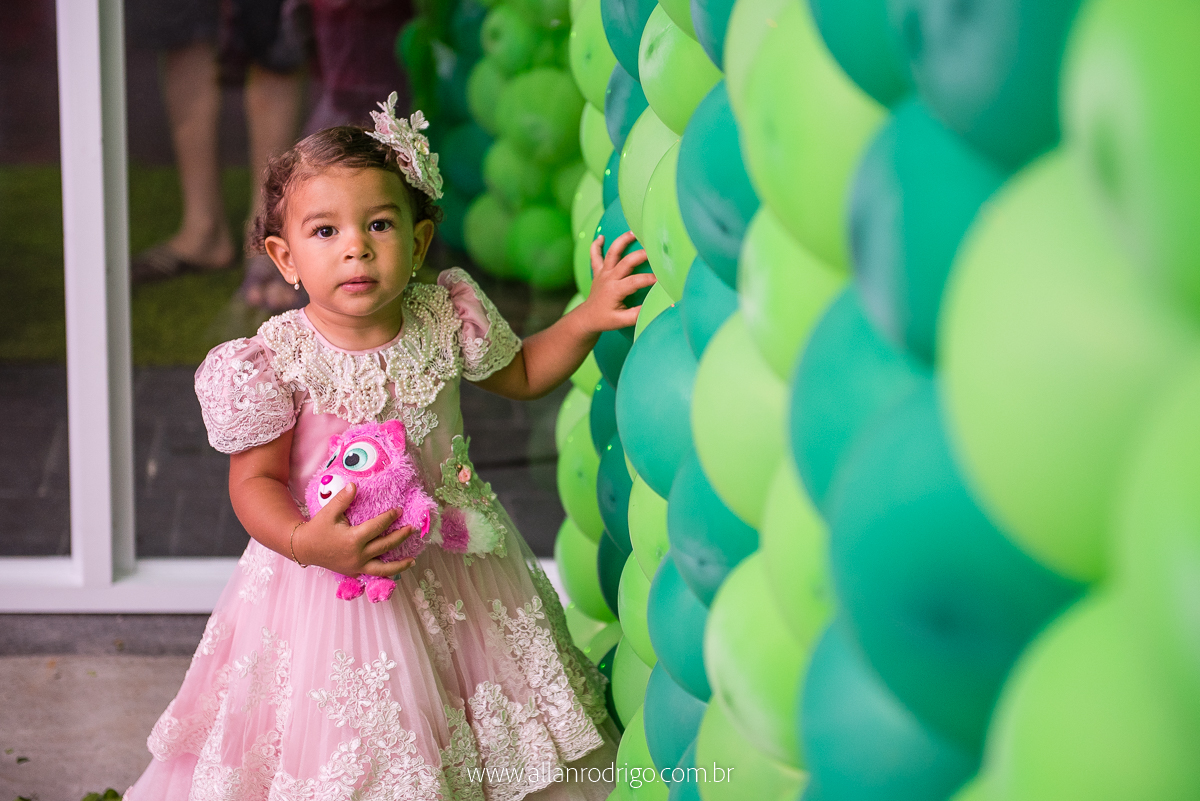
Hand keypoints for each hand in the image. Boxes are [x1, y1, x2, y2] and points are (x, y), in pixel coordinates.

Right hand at [292, 483, 416, 576]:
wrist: (304, 548)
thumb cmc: (317, 529)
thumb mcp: (329, 512)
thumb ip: (343, 499)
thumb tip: (354, 485)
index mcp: (353, 539)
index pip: (378, 527)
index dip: (390, 518)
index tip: (399, 511)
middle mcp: (358, 555)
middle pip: (386, 545)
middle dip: (401, 536)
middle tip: (412, 528)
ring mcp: (357, 566)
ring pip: (384, 568)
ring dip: (400, 564)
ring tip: (412, 560)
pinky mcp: (354, 572)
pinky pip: (374, 573)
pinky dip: (386, 572)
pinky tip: (396, 569)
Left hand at [578, 231, 655, 332]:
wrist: (587, 317)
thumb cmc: (605, 319)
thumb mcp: (622, 321)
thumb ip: (637, 314)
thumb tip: (653, 306)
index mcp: (615, 290)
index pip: (635, 281)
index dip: (649, 279)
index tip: (662, 278)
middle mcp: (608, 278)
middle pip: (626, 262)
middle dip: (641, 255)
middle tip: (654, 250)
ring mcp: (602, 273)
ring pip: (612, 253)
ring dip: (622, 241)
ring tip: (633, 232)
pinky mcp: (598, 271)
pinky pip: (595, 256)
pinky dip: (596, 245)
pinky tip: (601, 237)